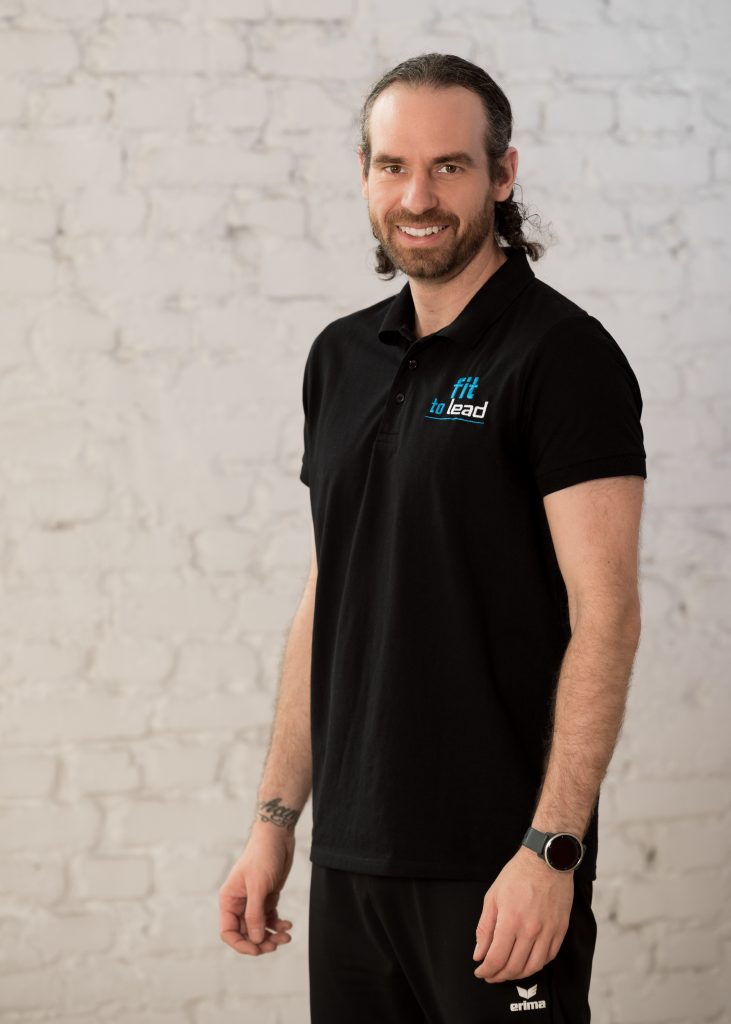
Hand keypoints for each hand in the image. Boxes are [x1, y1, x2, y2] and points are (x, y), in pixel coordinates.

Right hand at [219, 822, 295, 955]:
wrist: (278, 837)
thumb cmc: (263, 856)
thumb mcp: (258, 886)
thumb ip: (255, 914)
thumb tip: (255, 939)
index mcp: (229, 900)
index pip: (229, 932)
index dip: (241, 944)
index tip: (258, 949)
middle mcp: (239, 904)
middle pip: (246, 933)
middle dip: (261, 942)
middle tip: (277, 944)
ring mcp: (254, 902)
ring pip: (260, 929)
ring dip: (272, 935)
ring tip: (287, 936)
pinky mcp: (268, 898)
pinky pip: (271, 919)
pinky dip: (278, 925)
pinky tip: (288, 925)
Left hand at [472, 845, 573, 982]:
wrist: (546, 861)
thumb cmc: (517, 875)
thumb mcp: (493, 897)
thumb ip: (484, 928)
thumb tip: (479, 953)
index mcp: (510, 921)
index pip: (496, 959)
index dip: (486, 970)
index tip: (480, 972)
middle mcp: (530, 930)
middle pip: (513, 967)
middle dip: (498, 976)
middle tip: (491, 975)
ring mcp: (547, 932)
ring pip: (532, 968)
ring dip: (517, 975)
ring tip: (507, 973)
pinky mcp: (560, 931)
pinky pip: (548, 958)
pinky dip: (536, 965)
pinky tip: (526, 962)